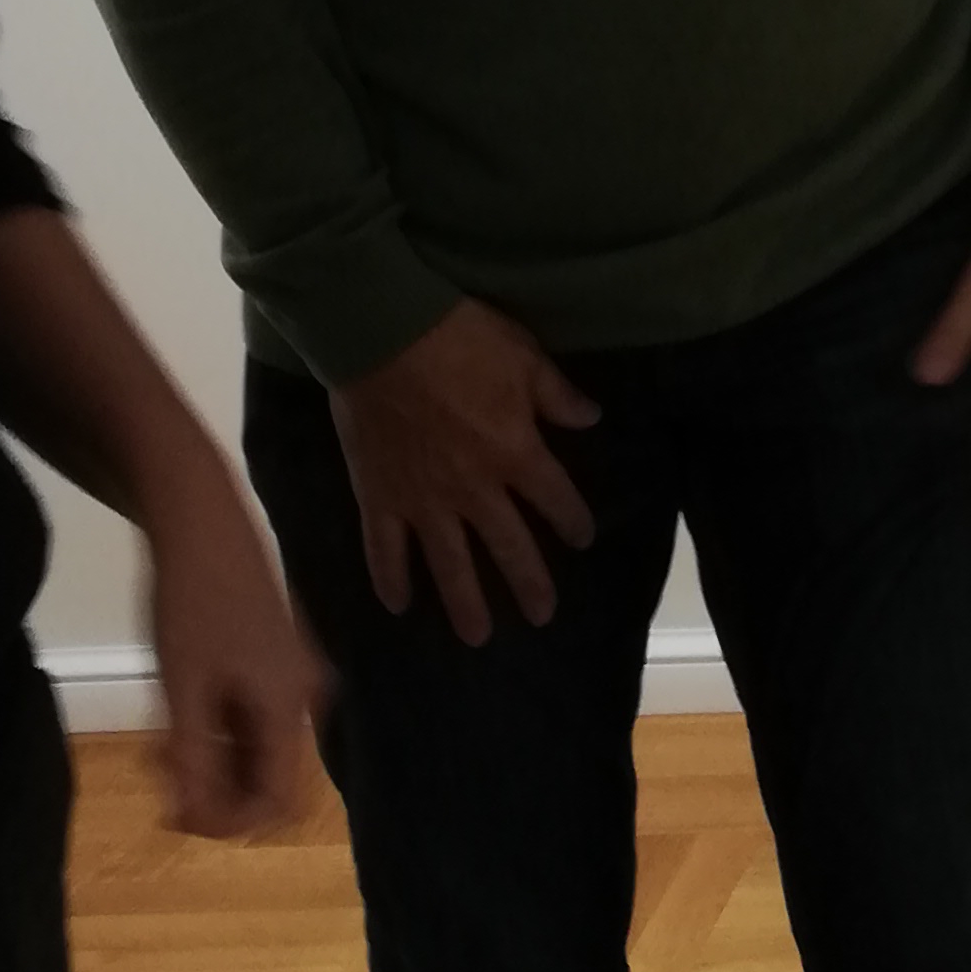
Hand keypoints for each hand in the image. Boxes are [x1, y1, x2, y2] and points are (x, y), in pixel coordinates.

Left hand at [140, 443, 322, 836]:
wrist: (201, 521)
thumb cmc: (190, 604)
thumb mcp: (182, 690)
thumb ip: (192, 759)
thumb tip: (192, 819)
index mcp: (290, 706)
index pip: (277, 801)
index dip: (227, 824)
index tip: (173, 816)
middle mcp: (304, 696)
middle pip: (269, 777)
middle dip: (213, 789)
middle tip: (157, 773)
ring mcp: (293, 675)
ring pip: (257, 748)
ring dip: (210, 761)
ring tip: (159, 745)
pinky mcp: (276, 659)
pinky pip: (253, 718)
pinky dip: (216, 730)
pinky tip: (177, 714)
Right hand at [329, 299, 600, 644]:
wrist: (382, 334)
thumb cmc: (461, 339)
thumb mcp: (525, 357)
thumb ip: (557, 396)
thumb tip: (591, 418)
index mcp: (516, 454)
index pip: (555, 499)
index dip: (572, 521)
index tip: (582, 539)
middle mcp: (474, 489)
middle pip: (508, 546)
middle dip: (529, 583)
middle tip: (542, 616)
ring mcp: (424, 500)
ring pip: (449, 563)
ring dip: (465, 602)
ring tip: (477, 637)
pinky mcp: (379, 498)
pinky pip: (384, 550)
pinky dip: (390, 579)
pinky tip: (397, 606)